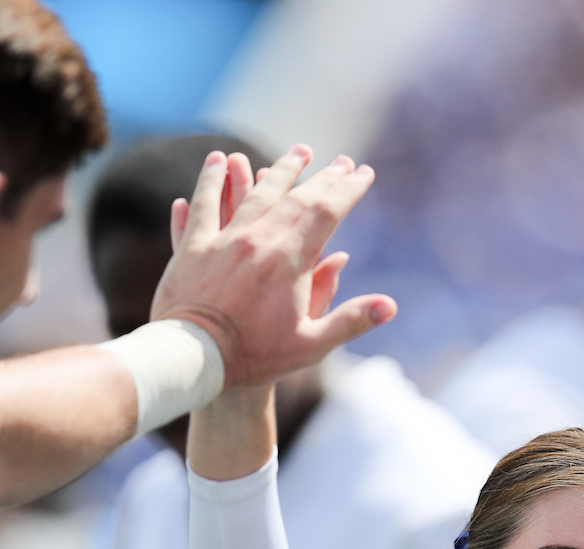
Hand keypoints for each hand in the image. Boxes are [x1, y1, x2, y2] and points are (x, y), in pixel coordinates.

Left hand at [151, 145, 395, 390]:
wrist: (195, 358)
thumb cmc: (254, 357)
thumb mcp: (309, 346)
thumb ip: (350, 321)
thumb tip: (390, 306)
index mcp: (290, 260)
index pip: (327, 212)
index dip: (349, 190)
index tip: (364, 174)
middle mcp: (258, 240)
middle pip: (297, 197)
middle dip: (324, 178)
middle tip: (342, 162)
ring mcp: (224, 240)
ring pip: (256, 193)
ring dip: (280, 170)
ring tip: (298, 154)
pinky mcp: (193, 246)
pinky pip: (203, 203)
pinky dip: (210, 178)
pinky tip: (217, 159)